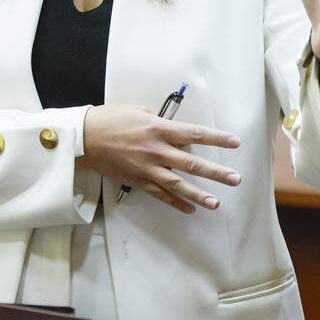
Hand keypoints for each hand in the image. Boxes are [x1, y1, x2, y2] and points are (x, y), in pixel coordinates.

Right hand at [80, 105, 241, 213]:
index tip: (235, 142)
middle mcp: (156, 150)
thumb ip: (159, 120)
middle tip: (235, 179)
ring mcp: (147, 168)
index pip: (194, 134)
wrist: (84, 138)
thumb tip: (172, 127)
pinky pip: (159, 194)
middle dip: (215, 172)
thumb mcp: (139, 110)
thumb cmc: (111, 118)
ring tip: (216, 203)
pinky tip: (190, 209)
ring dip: (198, 194)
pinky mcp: (137, 180)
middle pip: (191, 163)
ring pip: (178, 184)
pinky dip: (175, 202)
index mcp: (159, 129)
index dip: (216, 138)